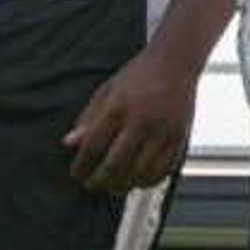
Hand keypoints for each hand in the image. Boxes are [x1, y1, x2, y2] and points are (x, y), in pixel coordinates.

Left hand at [66, 43, 195, 191]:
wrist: (175, 62)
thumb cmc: (139, 75)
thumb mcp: (107, 91)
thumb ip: (88, 118)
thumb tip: (69, 143)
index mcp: (118, 107)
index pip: (93, 146)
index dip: (82, 165)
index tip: (76, 174)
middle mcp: (141, 121)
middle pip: (116, 164)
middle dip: (99, 181)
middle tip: (91, 185)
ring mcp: (163, 131)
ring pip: (141, 173)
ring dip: (124, 185)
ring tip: (113, 187)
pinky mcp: (180, 138)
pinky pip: (164, 170)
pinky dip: (149, 181)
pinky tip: (138, 181)